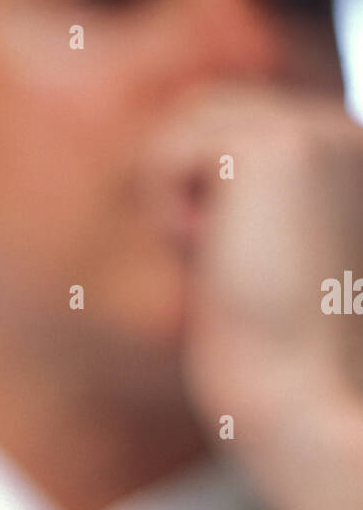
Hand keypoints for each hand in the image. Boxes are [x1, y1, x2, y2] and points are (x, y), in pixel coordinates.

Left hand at [148, 85, 362, 509]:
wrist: (301, 399)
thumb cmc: (273, 354)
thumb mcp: (253, 254)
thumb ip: (238, 195)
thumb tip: (179, 154)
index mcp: (345, 155)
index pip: (238, 124)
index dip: (203, 189)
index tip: (231, 264)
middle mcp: (342, 131)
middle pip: (209, 109)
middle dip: (190, 185)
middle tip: (227, 264)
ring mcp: (315, 130)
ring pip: (188, 121)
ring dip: (177, 196)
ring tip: (221, 257)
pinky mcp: (277, 146)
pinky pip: (169, 145)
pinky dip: (165, 204)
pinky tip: (209, 251)